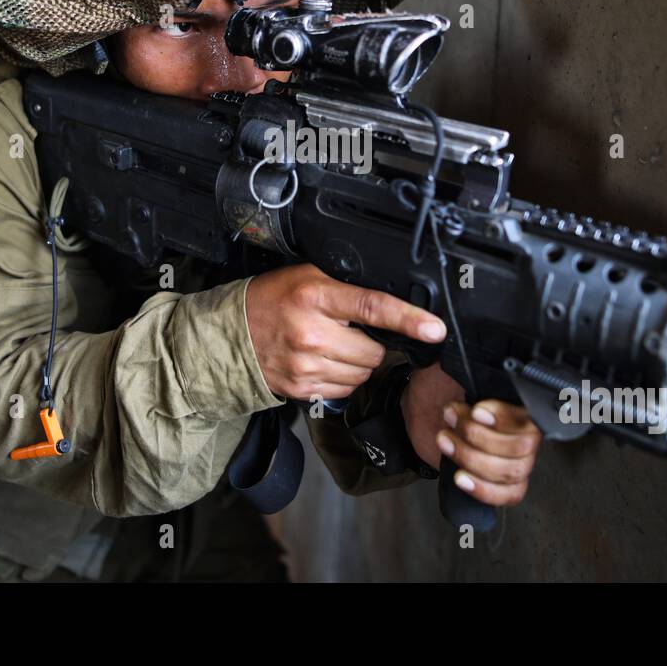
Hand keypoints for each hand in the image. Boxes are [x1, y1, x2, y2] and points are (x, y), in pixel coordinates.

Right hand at [245, 263, 446, 400]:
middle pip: (374, 350)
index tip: (434, 329)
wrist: (232, 334)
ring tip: (334, 344)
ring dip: (359, 362)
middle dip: (372, 342)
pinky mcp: (302, 388)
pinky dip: (344, 377)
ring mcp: (306, 365)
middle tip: (349, 330)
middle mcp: (312, 333)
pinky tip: (324, 361)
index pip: (372, 307)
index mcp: (316, 296)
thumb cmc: (273, 299)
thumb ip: (348, 287)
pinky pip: (345, 389)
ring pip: (363, 373)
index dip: (408, 318)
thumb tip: (394, 301)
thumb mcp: (309, 276)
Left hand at [402, 363, 540, 506]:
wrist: (420, 408)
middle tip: (450, 418)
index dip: (504, 418)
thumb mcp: (452, 363)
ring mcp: (513, 458)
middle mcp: (524, 430)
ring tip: (445, 440)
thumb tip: (466, 346)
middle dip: (478, 437)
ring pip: (511, 472)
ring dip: (472, 458)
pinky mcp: (498, 480)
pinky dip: (484, 490)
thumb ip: (467, 357)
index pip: (530, 417)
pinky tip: (461, 477)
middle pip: (522, 449)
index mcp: (520, 401)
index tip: (476, 410)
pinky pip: (508, 495)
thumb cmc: (439, 383)